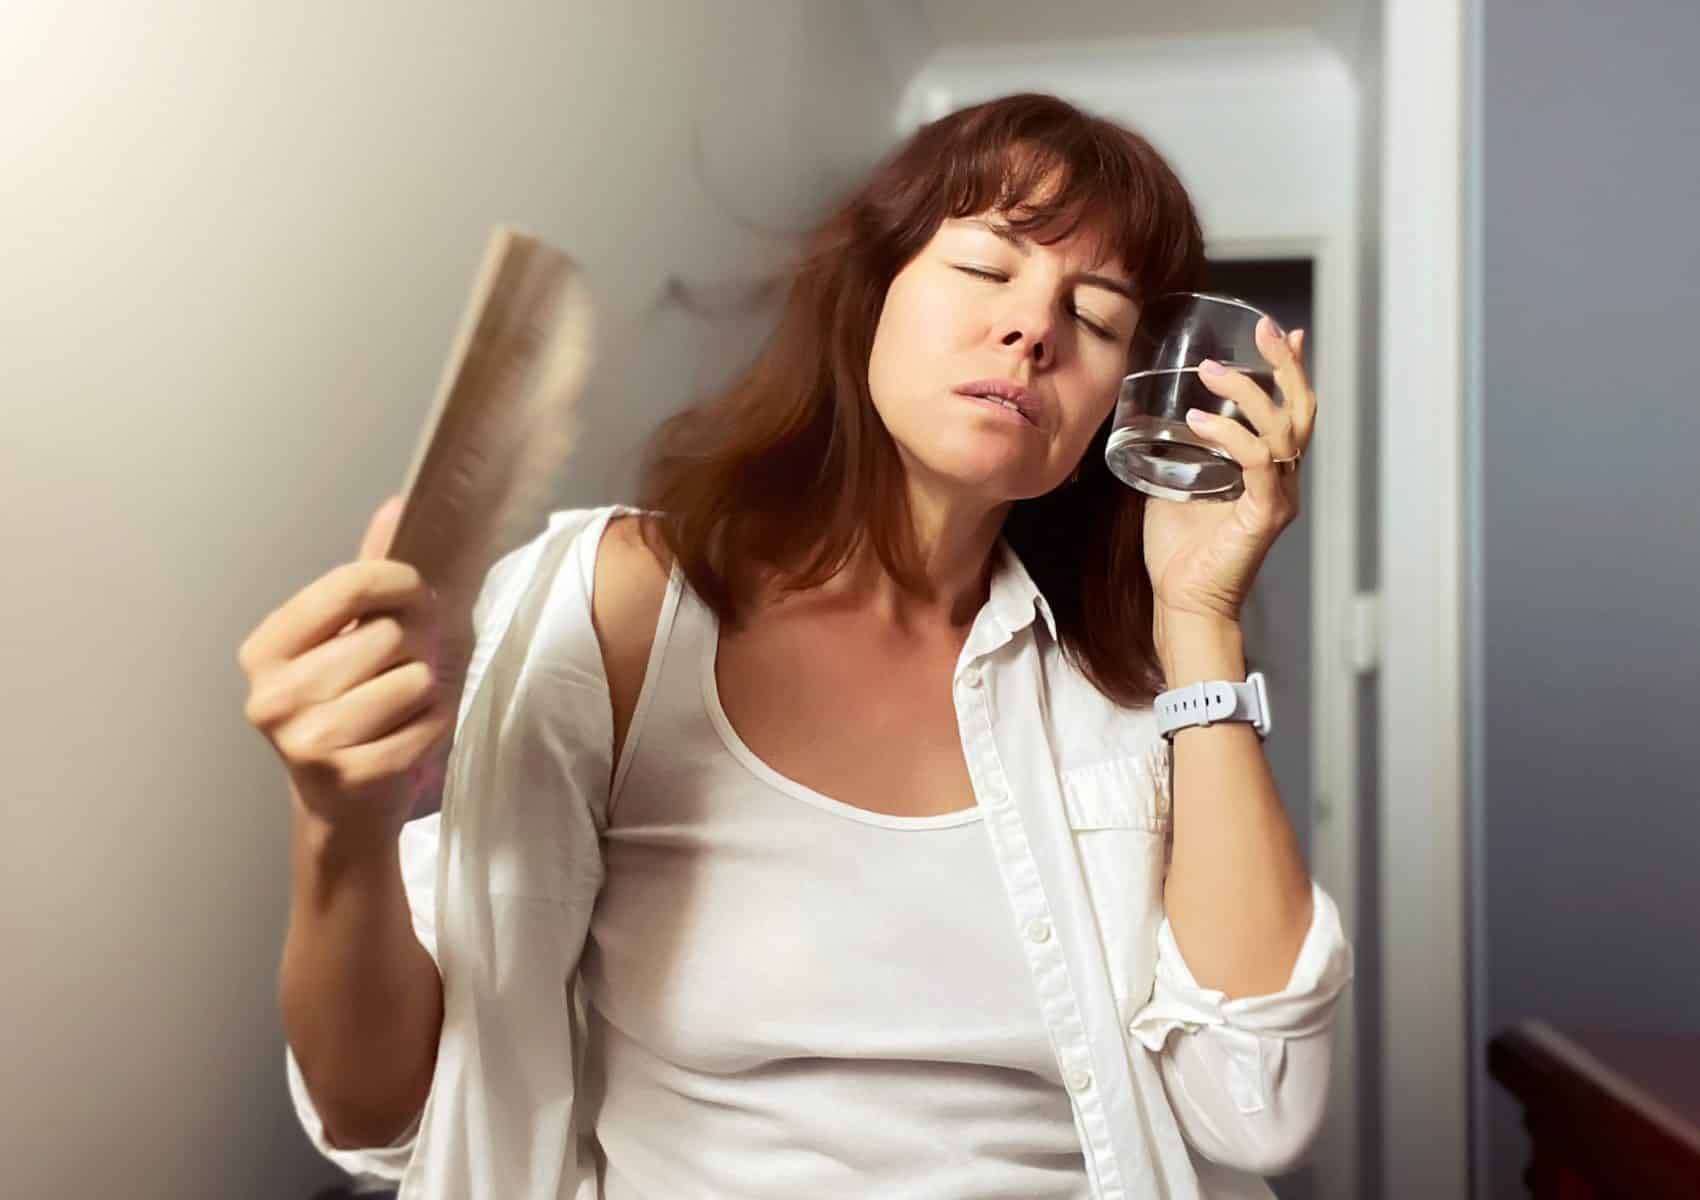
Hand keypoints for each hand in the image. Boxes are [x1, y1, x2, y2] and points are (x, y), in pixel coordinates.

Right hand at [238, 496, 449, 845]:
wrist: (341, 807)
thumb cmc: (349, 708)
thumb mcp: (346, 639)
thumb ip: (367, 578)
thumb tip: (397, 506)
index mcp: (264, 651)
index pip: (352, 583)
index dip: (401, 583)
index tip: (414, 595)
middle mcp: (272, 696)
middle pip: (389, 634)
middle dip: (416, 645)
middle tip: (404, 667)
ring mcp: (306, 742)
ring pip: (413, 679)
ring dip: (425, 690)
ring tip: (401, 707)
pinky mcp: (350, 777)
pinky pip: (427, 725)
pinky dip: (433, 727)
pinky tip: (407, 738)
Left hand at [1142, 317, 1316, 631]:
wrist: (1183, 604)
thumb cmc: (1179, 555)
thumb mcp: (1172, 488)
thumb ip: (1174, 456)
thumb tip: (1148, 422)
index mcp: (1265, 473)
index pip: (1289, 412)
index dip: (1290, 371)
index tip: (1280, 331)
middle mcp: (1281, 481)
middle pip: (1299, 411)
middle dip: (1285, 365)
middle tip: (1263, 329)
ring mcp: (1276, 497)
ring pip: (1282, 429)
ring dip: (1249, 392)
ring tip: (1212, 370)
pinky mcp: (1264, 515)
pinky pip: (1257, 462)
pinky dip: (1232, 436)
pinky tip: (1201, 422)